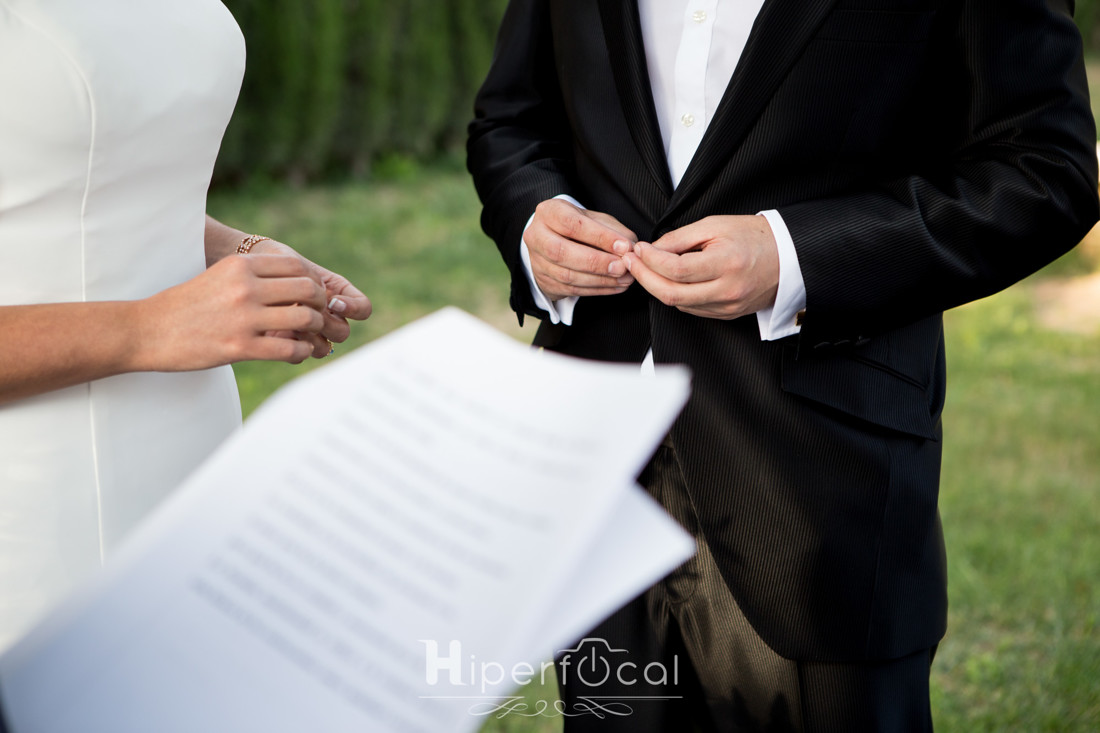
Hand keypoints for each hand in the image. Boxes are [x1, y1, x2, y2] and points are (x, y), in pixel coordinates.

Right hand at [135, 254, 330, 369]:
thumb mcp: (218, 277)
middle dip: (320, 303)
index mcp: (239, 266)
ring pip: (304, 318)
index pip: (296, 267)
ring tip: (309, 334)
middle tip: (318, 314)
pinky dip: (302, 350)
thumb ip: (251, 276)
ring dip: (314, 328)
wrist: (146, 331)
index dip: (313, 281)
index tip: (313, 294)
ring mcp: (243, 318)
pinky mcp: (239, 348)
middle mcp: (244, 288)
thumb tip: (291, 281)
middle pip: (307, 289)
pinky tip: (298, 351)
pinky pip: (289, 348)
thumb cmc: (184, 306)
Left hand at [249, 239, 371, 357]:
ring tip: (289, 324)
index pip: (363, 308)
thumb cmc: (277, 260)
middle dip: (324, 324)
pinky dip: (290, 345)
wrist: (251, 268)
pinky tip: (275, 331)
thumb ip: (311, 283)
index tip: (332, 301)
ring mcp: (310, 331)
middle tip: (306, 314)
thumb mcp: (296, 264)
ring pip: (324, 348)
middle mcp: (329, 316)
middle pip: (342, 332)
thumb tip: (324, 307)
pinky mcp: (290, 342)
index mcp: (338, 294)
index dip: (353, 309)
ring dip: (308, 337)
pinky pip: (300, 354)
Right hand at [524, 199, 637, 299]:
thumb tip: (629, 249)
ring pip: (566, 275)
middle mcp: (536, 236)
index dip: (599, 236)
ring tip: (624, 279)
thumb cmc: (581, 227)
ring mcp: (537, 261)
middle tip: (622, 267)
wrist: (557, 241)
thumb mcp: (597, 220)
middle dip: (596, 262)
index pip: (572, 224)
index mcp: (549, 212)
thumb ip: (614, 231)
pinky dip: (596, 290)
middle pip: (562, 252)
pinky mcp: (544, 282)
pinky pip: (570, 290)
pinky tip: (614, 286)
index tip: (624, 246)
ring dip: (600, 280)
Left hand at [621, 215, 779, 319]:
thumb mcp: (716, 225)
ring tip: (645, 268)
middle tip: (630, 261)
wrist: (788, 257)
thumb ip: (680, 238)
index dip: (650, 260)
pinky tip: (669, 280)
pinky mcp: (727, 315)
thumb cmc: (754, 237)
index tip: (638, 249)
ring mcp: (727, 306)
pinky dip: (675, 295)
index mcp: (725, 263)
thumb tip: (652, 250)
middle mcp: (726, 290)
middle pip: (670, 293)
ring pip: (678, 304)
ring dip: (656, 287)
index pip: (675, 269)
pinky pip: (691, 309)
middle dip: (644, 277)